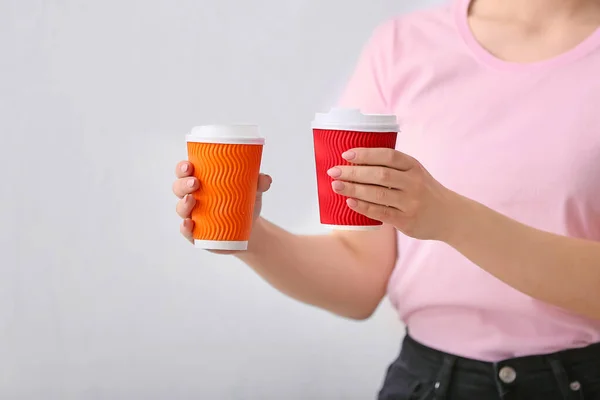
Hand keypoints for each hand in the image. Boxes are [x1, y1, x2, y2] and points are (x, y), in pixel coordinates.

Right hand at [173, 160, 271, 251]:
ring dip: (183, 204)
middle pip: (179, 188)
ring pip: (181, 208)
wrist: (250, 230)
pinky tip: (188, 224)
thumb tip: (266, 179)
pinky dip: (185, 228)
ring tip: (192, 200)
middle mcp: (192, 197)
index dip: (183, 168)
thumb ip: (259, 183)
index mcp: (201, 181)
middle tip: (195, 183)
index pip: (185, 171)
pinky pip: (186, 231)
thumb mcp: (253, 191)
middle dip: (183, 184)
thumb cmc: (245, 203)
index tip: (190, 165)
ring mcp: (193, 216)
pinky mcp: (197, 234)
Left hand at [326, 148, 459, 240]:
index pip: (388, 155)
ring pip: (378, 193)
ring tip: (336, 186)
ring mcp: (410, 202)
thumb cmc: (424, 192)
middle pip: (380, 174)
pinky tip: (350, 202)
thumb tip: (354, 165)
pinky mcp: (406, 220)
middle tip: (334, 171)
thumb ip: (393, 168)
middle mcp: (413, 183)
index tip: (346, 154)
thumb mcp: (415, 173)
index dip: (366, 154)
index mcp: (414, 166)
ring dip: (354, 189)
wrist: (450, 216)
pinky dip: (364, 207)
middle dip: (354, 172)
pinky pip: (381, 213)